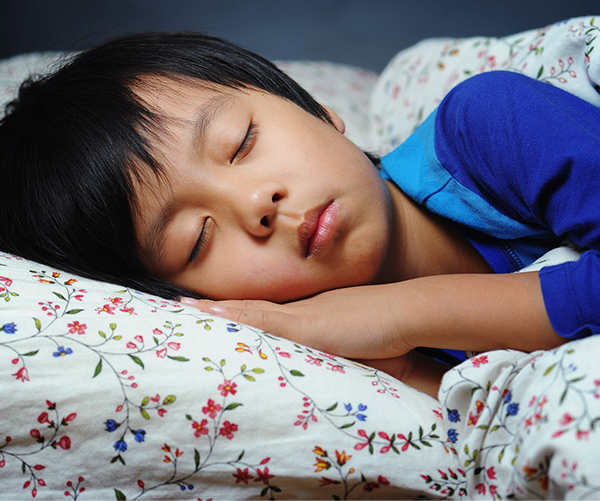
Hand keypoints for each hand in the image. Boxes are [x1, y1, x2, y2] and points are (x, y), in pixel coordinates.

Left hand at [181, 283, 413, 360]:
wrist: (404, 313)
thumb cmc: (384, 332)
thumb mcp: (352, 346)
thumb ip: (334, 354)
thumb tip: (326, 368)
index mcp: (308, 315)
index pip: (265, 314)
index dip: (237, 313)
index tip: (211, 312)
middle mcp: (299, 311)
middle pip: (250, 309)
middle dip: (217, 309)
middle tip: (182, 306)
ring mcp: (301, 315)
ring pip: (249, 311)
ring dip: (216, 311)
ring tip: (182, 308)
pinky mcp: (306, 324)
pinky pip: (262, 320)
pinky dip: (235, 316)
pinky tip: (209, 313)